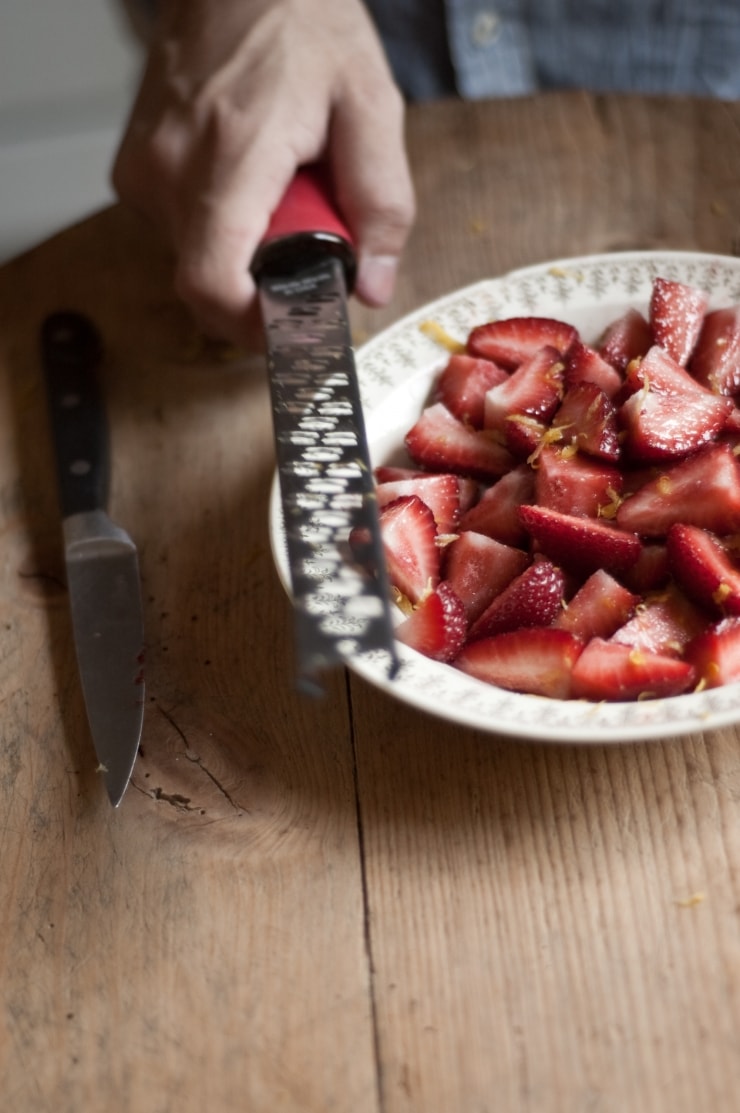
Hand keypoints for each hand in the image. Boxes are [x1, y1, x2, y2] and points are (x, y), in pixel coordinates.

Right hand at [112, 0, 414, 344]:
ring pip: (195, 261)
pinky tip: (248, 184)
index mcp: (232, 155)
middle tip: (306, 236)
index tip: (290, 325)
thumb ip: (382, 201)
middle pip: (208, 284)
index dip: (252, 325)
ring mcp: (144, 172)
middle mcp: (171, 170)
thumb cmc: (302, 25)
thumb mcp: (370, 104)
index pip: (213, 283)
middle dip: (263, 286)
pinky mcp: (134, 172)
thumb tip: (371, 286)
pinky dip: (220, 228)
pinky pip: (180, 233)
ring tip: (278, 195)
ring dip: (245, 253)